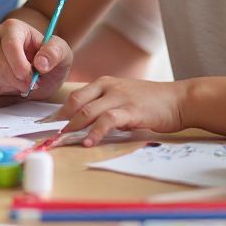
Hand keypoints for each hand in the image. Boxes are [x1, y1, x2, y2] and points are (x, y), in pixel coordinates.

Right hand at [0, 18, 71, 97]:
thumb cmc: (46, 61)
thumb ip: (55, 54)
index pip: (10, 45)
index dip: (20, 66)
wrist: (31, 72)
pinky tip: (0, 83)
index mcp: (13, 27)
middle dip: (16, 79)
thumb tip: (41, 63)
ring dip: (5, 84)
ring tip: (16, 82)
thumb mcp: (61, 56)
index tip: (30, 81)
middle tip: (27, 85)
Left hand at [50, 77, 184, 146]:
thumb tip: (86, 124)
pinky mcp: (131, 110)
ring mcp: (120, 97)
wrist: (179, 99)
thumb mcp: (124, 97)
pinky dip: (95, 132)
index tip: (47, 126)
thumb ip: (107, 106)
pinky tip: (89, 143)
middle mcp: (109, 87)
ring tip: (64, 141)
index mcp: (105, 83)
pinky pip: (108, 121)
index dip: (59, 112)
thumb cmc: (152, 102)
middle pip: (76, 101)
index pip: (75, 96)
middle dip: (61, 120)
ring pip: (88, 110)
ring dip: (73, 127)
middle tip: (51, 136)